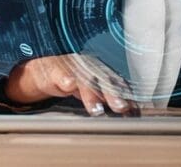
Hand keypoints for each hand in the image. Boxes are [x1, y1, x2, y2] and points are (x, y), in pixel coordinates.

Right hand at [3, 54, 136, 115]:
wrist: (46, 70)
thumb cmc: (74, 80)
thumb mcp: (93, 90)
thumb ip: (109, 99)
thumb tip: (131, 113)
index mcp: (103, 72)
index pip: (118, 83)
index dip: (126, 96)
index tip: (134, 111)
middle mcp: (91, 67)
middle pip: (104, 80)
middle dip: (114, 94)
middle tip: (121, 108)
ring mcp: (73, 66)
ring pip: (84, 79)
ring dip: (91, 93)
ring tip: (96, 109)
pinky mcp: (55, 68)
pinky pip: (60, 72)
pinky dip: (65, 77)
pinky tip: (69, 84)